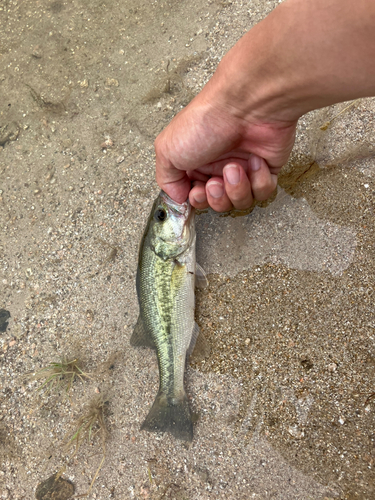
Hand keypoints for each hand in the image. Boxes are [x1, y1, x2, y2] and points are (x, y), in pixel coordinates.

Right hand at [155, 91, 296, 211]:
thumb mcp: (167, 149)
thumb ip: (166, 179)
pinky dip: (259, 181)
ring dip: (237, 189)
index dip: (197, 200)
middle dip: (217, 198)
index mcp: (194, 163)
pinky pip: (264, 192)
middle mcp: (219, 166)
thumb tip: (178, 197)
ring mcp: (244, 168)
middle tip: (215, 182)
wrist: (245, 105)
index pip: (196, 197)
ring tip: (234, 167)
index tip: (197, 191)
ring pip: (242, 202)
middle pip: (219, 204)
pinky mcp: (267, 168)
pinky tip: (255, 161)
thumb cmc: (206, 121)